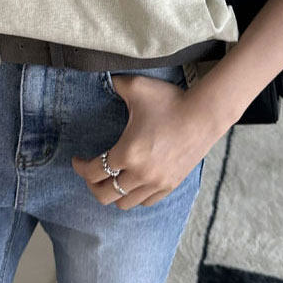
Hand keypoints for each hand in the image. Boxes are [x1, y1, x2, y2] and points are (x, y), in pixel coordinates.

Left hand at [71, 73, 222, 209]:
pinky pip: (145, 202)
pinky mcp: (170, 185)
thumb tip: (104, 79)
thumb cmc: (170, 100)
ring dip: (112, 193)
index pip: (93, 172)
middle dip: (92, 184)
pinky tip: (131, 183)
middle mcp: (140, 174)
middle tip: (90, 172)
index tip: (77, 160)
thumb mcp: (137, 87)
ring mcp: (157, 182)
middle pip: (104, 194)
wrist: (205, 114)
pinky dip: (133, 196)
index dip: (80, 167)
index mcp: (127, 152)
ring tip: (110, 179)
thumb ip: (115, 84)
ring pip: (124, 203)